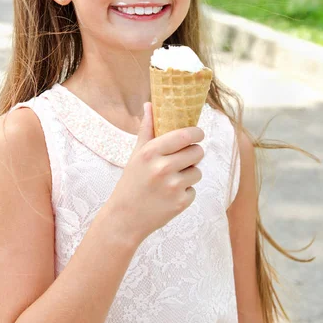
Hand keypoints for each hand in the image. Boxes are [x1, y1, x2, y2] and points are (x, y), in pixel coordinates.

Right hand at [109, 101, 203, 244]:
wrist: (125, 217)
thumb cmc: (131, 182)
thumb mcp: (136, 154)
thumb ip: (147, 129)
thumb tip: (150, 104)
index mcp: (151, 152)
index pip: (185, 135)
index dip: (196, 133)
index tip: (197, 134)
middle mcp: (162, 168)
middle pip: (197, 151)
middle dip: (194, 153)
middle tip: (183, 158)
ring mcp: (172, 186)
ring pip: (198, 171)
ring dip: (189, 173)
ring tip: (171, 179)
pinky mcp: (180, 203)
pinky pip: (193, 190)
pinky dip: (185, 192)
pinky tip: (169, 195)